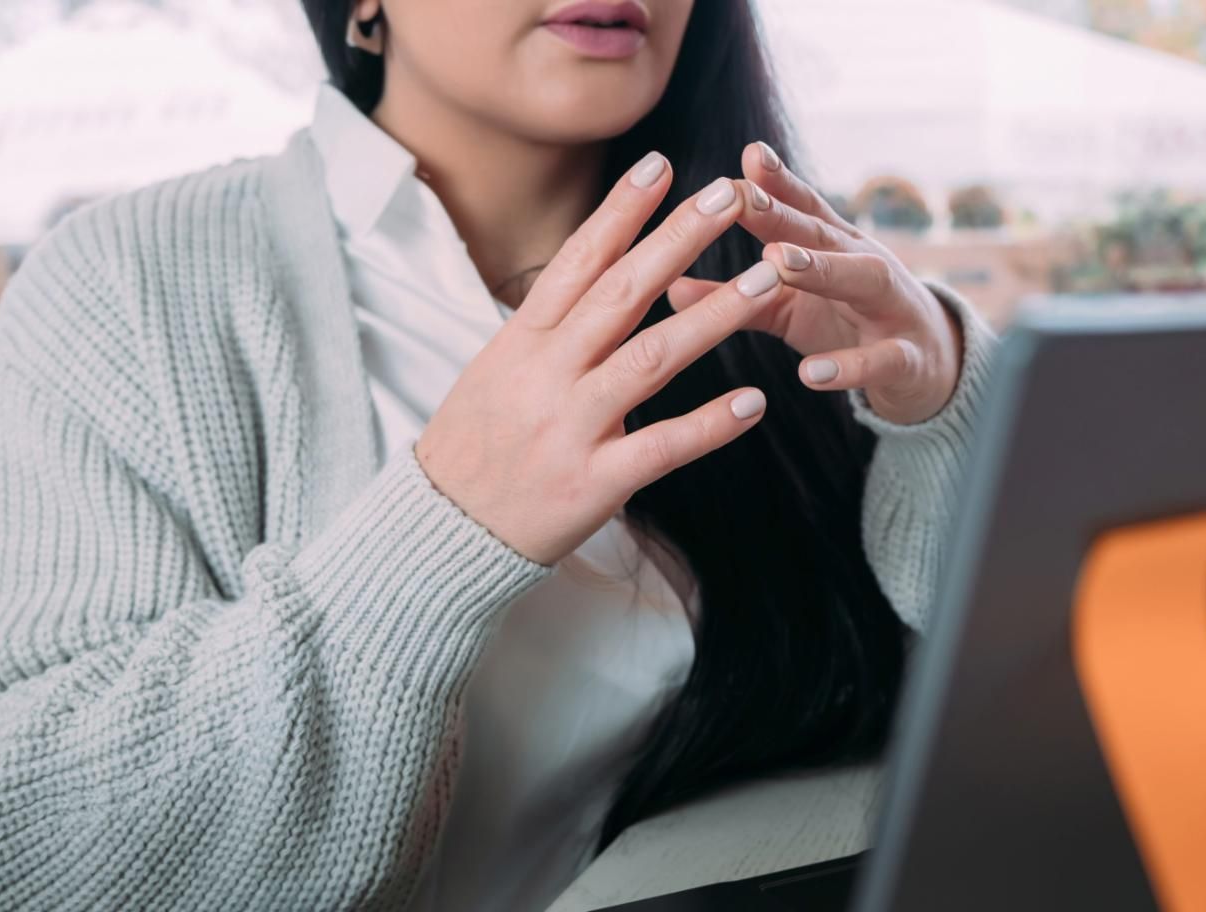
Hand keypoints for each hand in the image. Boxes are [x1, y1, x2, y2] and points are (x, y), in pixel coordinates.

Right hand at [417, 155, 786, 565]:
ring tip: (763, 281)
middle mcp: (546, 375)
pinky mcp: (593, 483)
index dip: (620, 211)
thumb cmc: (475, 444)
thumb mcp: (496, 371)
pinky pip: (661, 448)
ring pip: (650, 360)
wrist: (442, 528)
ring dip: (711, 318)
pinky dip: (709, 425)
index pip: (576, 262)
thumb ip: (548, 329)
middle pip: (622, 294)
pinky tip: (754, 402)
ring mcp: (570, 428)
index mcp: (522, 342)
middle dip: (678, 240)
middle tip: (729, 195)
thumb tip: (594, 275)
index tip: (660, 165)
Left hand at [665, 142, 963, 425]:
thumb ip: (735, 298)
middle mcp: (866, 265)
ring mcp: (891, 309)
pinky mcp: (906, 360)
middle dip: (783, 214)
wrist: (928, 372)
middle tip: (741, 197)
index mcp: (835, 249)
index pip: (804, 208)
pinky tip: (811, 373)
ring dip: (820, 269)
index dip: (777, 182)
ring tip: (776, 263)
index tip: (746, 155)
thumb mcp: (788, 309)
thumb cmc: (846, 326)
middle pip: (825, 234)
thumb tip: (668, 287)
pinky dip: (849, 367)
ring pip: (862, 279)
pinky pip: (881, 361)